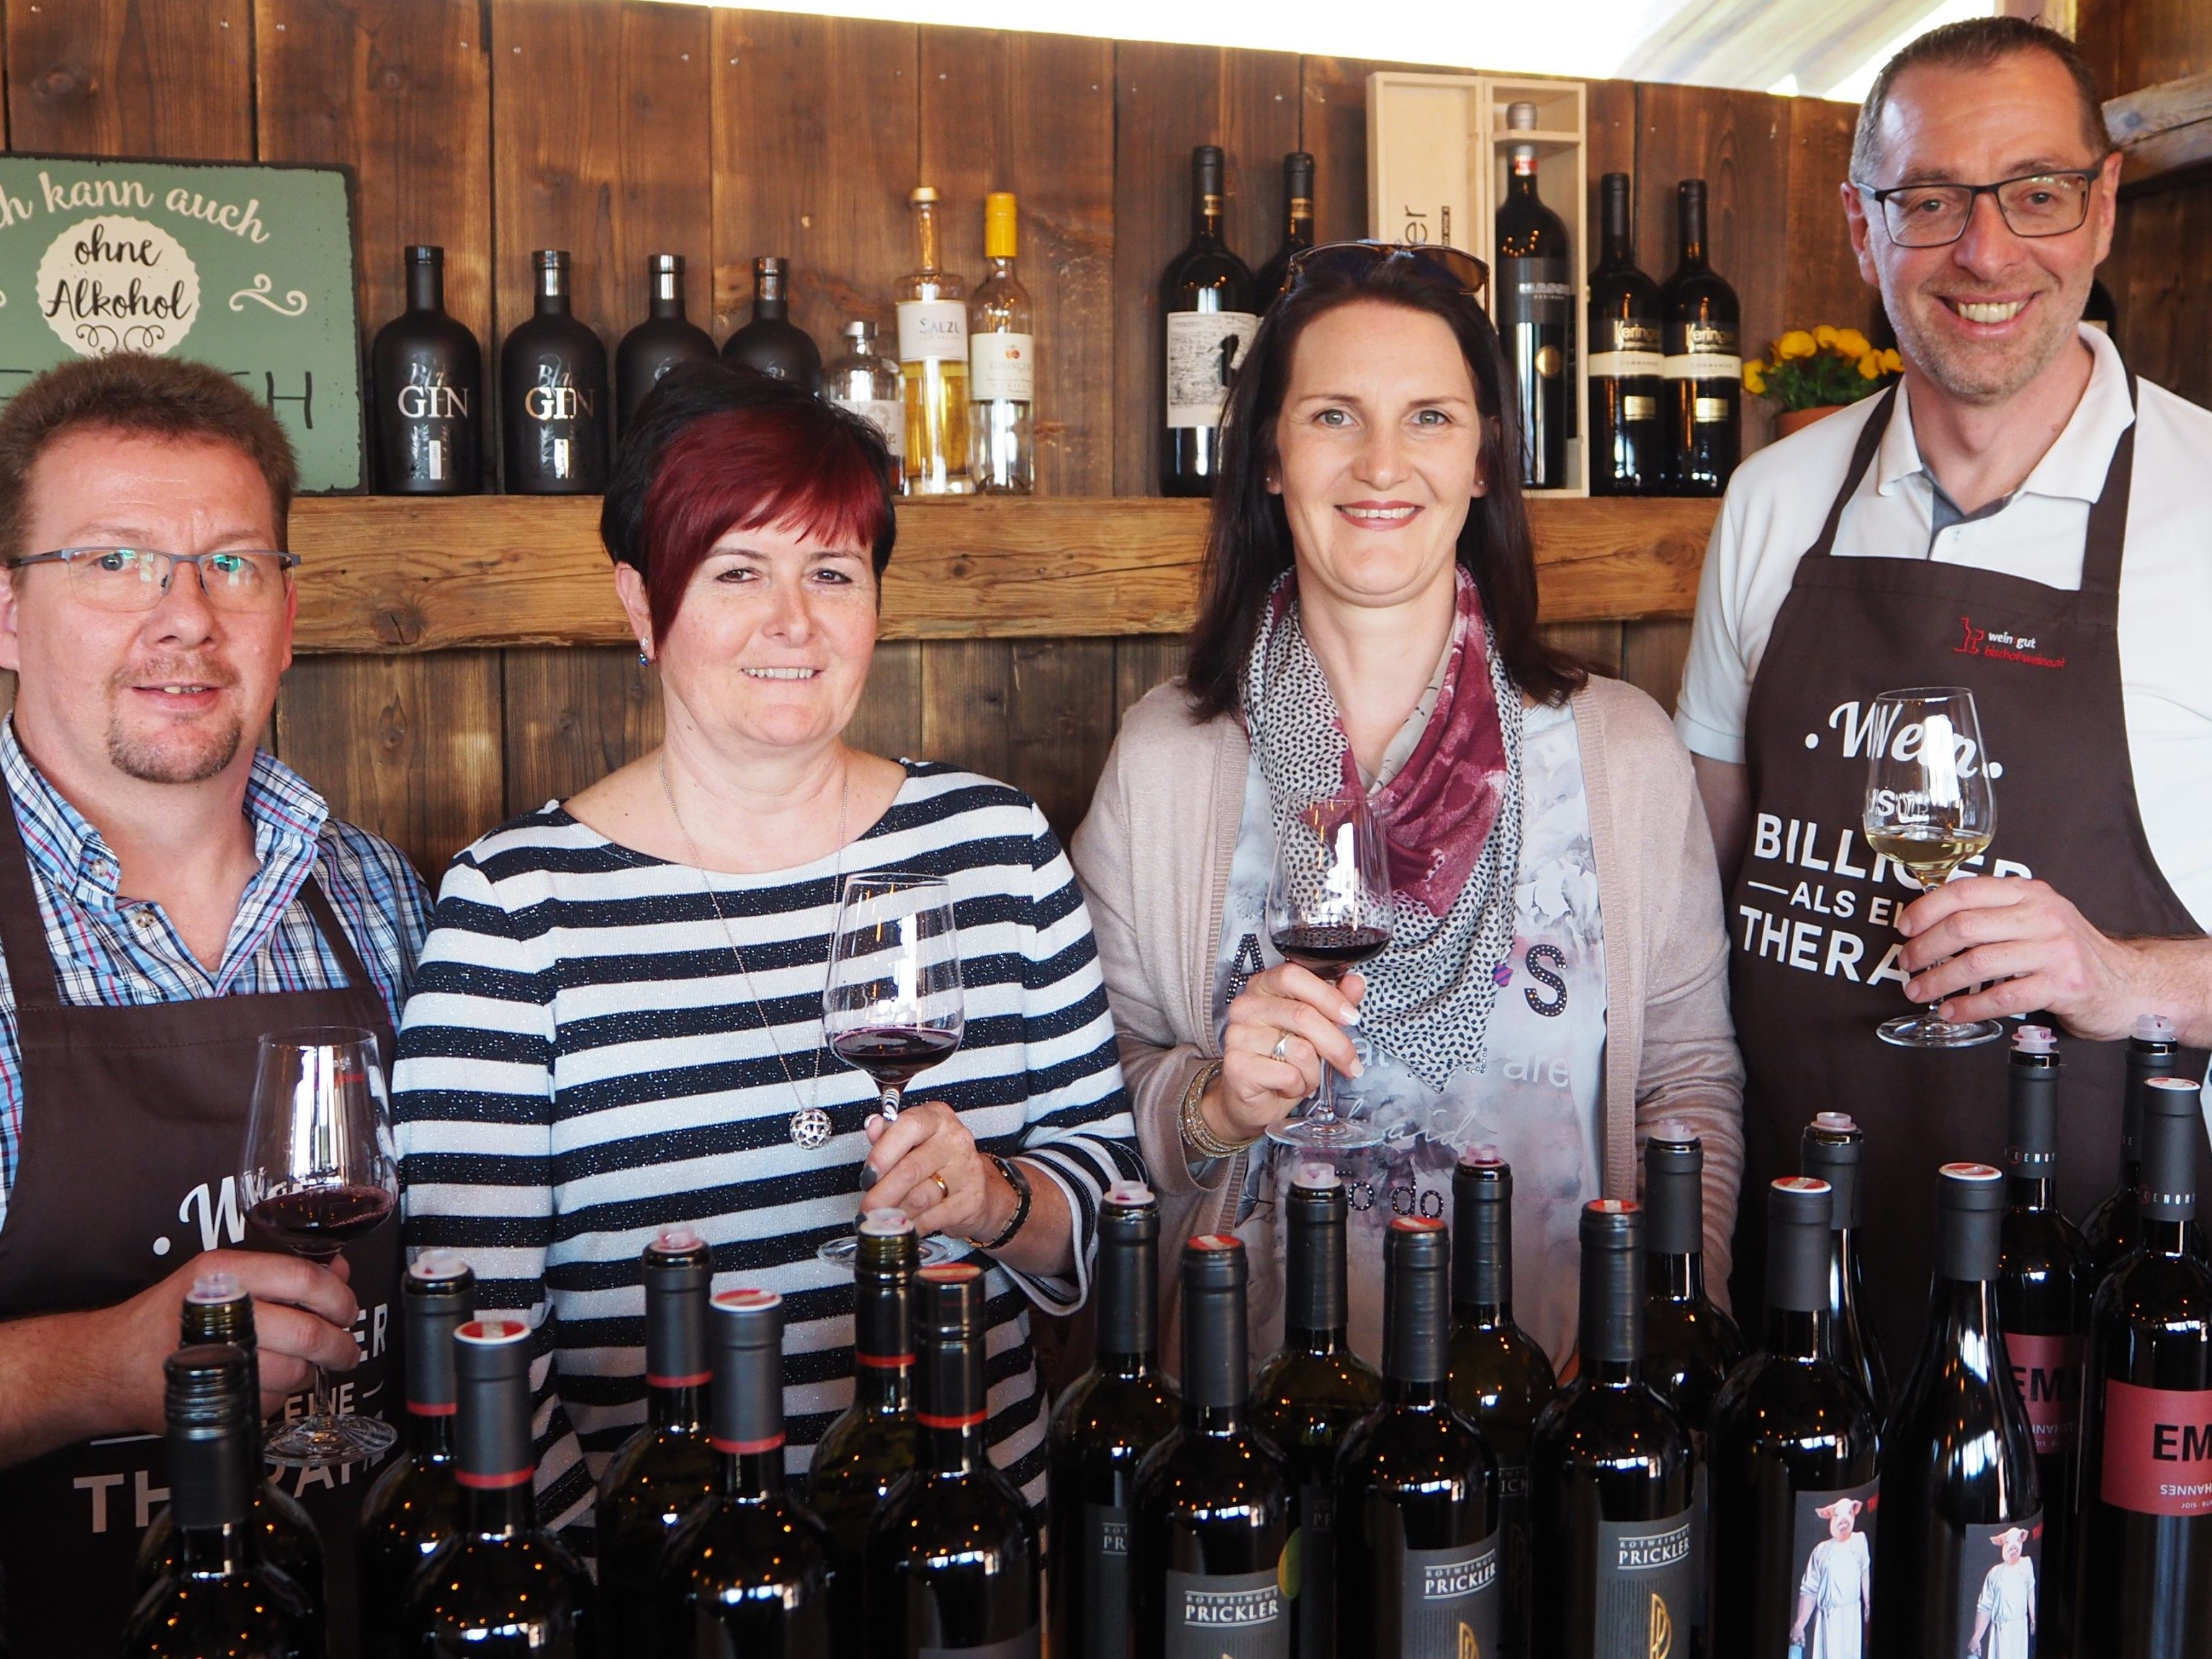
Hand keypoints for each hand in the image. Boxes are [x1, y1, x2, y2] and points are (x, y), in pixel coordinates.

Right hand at [87, 1249, 360, 1431]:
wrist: (109, 1364)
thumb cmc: (172, 1314)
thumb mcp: (224, 1277)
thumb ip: (285, 1273)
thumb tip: (342, 1274)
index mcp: (226, 1273)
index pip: (303, 1279)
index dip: (339, 1298)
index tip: (349, 1311)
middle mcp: (221, 1313)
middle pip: (307, 1333)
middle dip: (340, 1345)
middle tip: (347, 1349)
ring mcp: (216, 1359)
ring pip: (294, 1372)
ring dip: (310, 1372)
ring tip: (306, 1365)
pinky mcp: (212, 1398)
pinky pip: (269, 1401)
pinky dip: (279, 1395)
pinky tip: (266, 1382)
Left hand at [863, 1101, 1012, 1243]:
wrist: (975, 1185)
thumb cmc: (937, 1159)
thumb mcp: (913, 1139)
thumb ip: (889, 1134)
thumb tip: (873, 1126)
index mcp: (937, 1118)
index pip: (908, 1127)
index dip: (883, 1153)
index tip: (867, 1175)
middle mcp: (955, 1139)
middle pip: (911, 1169)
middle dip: (882, 1193)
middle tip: (867, 1208)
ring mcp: (966, 1170)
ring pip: (920, 1197)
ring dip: (894, 1213)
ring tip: (880, 1219)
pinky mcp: (971, 1199)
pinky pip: (933, 1217)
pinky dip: (913, 1226)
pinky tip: (902, 1227)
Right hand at [1208, 966, 1365, 1146]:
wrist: (1253, 1100)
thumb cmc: (1283, 1060)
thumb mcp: (1312, 1029)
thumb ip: (1332, 1002)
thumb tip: (1356, 982)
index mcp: (1262, 986)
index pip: (1293, 976)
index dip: (1328, 996)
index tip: (1351, 1018)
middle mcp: (1245, 1007)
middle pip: (1302, 1015)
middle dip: (1336, 1044)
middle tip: (1352, 1064)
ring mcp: (1238, 1035)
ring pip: (1300, 1049)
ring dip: (1314, 1072)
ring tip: (1305, 1077)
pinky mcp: (1237, 1065)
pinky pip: (1289, 1074)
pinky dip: (1299, 1086)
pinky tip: (1289, 1088)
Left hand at [1897, 876, 2161, 1039]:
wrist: (2129, 984)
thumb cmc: (2069, 953)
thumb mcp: (2035, 919)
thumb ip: (1994, 914)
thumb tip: (1930, 923)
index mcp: (2029, 894)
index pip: (1965, 891)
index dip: (1926, 909)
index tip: (1905, 928)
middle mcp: (2042, 916)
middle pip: (1964, 926)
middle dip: (1925, 948)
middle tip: (1907, 965)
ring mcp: (2055, 950)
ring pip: (1978, 962)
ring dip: (1939, 981)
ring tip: (1920, 991)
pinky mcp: (2063, 985)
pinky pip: (2002, 996)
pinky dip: (1969, 1006)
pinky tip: (1952, 1011)